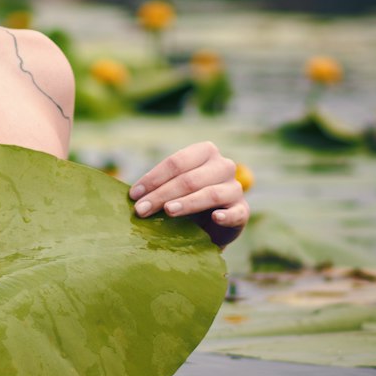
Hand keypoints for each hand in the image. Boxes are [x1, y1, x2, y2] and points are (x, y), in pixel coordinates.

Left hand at [129, 141, 248, 238]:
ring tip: (168, 211)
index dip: (153, 178)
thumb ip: (158, 186)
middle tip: (141, 210)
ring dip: (187, 203)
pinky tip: (215, 218)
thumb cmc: (187, 199)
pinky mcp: (243, 211)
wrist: (212, 224)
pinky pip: (236, 213)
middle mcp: (223, 166)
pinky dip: (226, 215)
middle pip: (189, 178)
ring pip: (211, 193)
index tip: (134, 195)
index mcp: (205, 152)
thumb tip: (133, 195)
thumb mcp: (173, 187)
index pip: (176, 162)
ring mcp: (235, 188)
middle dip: (162, 194)